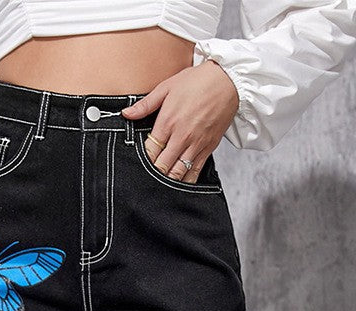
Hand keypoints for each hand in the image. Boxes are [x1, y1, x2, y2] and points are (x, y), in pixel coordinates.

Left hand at [121, 60, 239, 182]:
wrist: (229, 81)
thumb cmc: (198, 81)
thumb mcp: (167, 87)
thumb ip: (145, 104)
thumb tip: (126, 114)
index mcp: (168, 122)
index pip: (150, 152)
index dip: (142, 160)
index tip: (138, 162)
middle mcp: (181, 137)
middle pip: (162, 167)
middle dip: (153, 173)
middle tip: (147, 177)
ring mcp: (196, 145)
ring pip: (178, 173)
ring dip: (168, 180)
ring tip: (160, 182)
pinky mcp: (208, 149)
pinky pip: (195, 172)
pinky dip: (186, 180)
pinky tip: (179, 183)